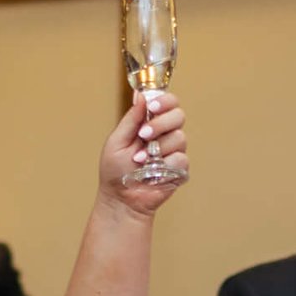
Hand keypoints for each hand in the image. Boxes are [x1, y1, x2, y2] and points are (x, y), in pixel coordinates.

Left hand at [98, 89, 187, 214]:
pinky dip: (165, 165)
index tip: (152, 107)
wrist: (120, 199)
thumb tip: (141, 95)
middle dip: (161, 124)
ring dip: (158, 148)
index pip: (168, 103)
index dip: (165, 101)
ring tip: (140, 160)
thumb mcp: (117, 141)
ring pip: (180, 137)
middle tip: (144, 135)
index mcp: (150, 123)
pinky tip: (151, 173)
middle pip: (178, 115)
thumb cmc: (115, 171)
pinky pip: (181, 159)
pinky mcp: (179, 169)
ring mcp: (173, 151)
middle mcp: (164, 134)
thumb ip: (130, 119)